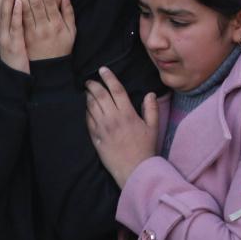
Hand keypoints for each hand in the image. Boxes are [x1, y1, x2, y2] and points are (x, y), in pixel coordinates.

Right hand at [0, 0, 28, 73]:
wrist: (14, 77)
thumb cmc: (17, 55)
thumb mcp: (14, 36)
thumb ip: (15, 21)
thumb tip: (18, 5)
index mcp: (2, 26)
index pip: (0, 3)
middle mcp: (0, 28)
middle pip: (1, 5)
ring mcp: (5, 35)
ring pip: (5, 12)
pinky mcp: (12, 43)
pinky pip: (14, 26)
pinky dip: (15, 13)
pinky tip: (18, 2)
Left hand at [19, 0, 74, 61]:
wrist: (49, 69)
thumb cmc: (62, 48)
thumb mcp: (71, 32)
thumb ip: (69, 13)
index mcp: (57, 24)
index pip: (48, 1)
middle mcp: (45, 27)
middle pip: (36, 3)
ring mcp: (33, 32)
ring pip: (26, 10)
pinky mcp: (24, 37)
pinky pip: (19, 20)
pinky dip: (15, 8)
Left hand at [85, 67, 157, 187]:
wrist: (134, 170)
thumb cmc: (145, 149)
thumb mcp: (153, 128)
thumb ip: (151, 109)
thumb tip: (150, 94)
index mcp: (128, 114)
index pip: (116, 89)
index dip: (109, 77)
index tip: (103, 69)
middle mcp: (113, 118)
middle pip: (100, 95)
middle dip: (93, 84)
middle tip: (90, 80)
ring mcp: (103, 128)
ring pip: (91, 106)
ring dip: (88, 96)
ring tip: (88, 92)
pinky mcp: (96, 137)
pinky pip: (88, 120)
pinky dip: (87, 111)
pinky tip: (88, 109)